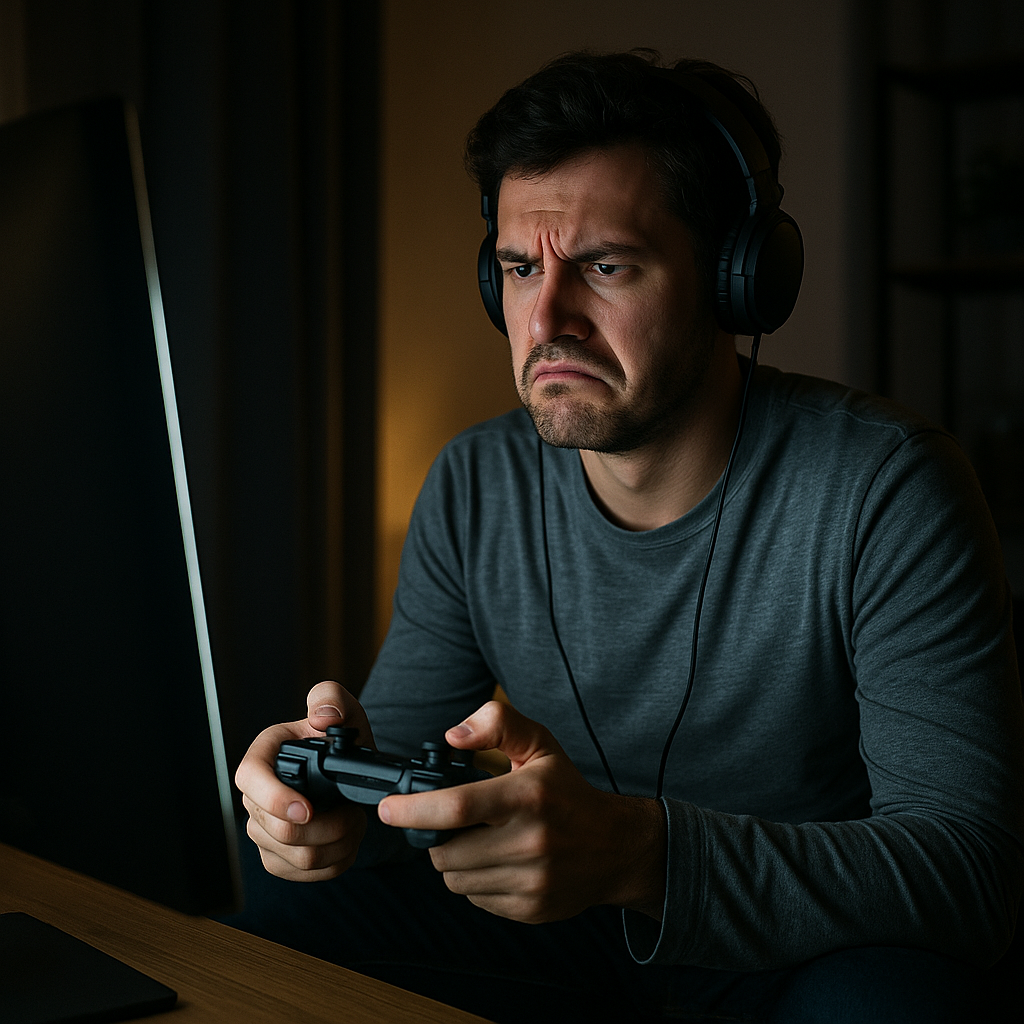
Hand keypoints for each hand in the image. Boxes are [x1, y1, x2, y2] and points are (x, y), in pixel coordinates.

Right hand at [234, 681, 373, 881]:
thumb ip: (331, 699)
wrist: (349, 774)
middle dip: (329, 826)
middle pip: (280, 831)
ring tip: (355, 821)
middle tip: (354, 810)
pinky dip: (336, 862)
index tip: (308, 809)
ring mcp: (262, 831)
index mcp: (263, 756)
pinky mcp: (277, 858)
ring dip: (338, 844)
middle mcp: (255, 797)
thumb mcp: (343, 709)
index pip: (249, 779)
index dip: (275, 799)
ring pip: (298, 858)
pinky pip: (305, 875)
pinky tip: (348, 841)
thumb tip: (322, 717)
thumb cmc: (340, 740)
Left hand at [378, 701, 666, 922]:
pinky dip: (474, 881)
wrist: (615, 847)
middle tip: (449, 822)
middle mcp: (530, 840)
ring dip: (452, 861)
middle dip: (434, 837)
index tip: (387, 807)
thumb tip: (452, 737)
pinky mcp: (530, 908)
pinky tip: (495, 861)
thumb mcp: (539, 744)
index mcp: (527, 795)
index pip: (457, 806)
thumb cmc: (567, 791)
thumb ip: (497, 723)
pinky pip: (475, 898)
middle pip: (446, 851)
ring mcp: (531, 879)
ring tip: (476, 840)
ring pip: (455, 879)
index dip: (413, 809)